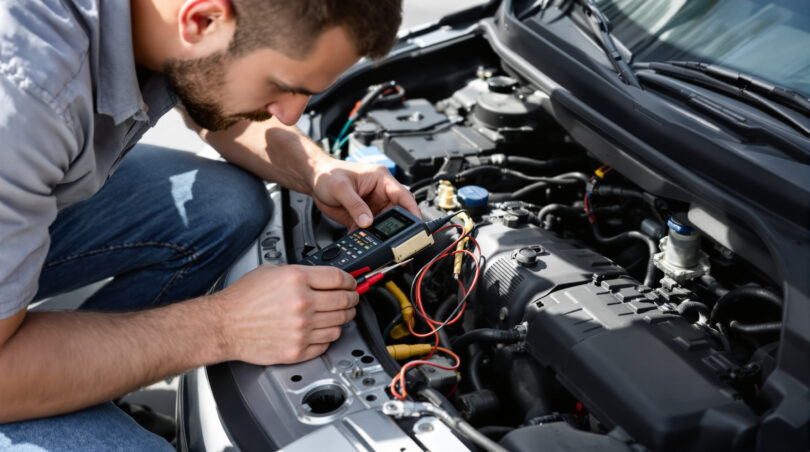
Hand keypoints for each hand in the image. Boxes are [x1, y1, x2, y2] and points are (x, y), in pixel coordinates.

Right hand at [212, 264, 358, 364]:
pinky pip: (326, 343)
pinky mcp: (298, 349)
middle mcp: (302, 304)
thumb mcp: (270, 271)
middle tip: (353, 298)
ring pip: (339, 324)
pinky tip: (324, 330)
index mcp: (297, 280)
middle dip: (353, 299)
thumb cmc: (242, 300)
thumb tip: (319, 276)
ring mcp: (302, 329)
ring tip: (341, 314)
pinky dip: (329, 337)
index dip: (351, 280)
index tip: (352, 283)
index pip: (339, 279)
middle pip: (344, 301)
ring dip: (344, 318)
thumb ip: (298, 272)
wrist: (223, 325)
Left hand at [310, 159, 420, 228]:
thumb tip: (367, 222)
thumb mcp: (341, 188)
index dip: (413, 210)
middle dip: (397, 227)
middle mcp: (381, 192)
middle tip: (396, 239)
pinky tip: (362, 239)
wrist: (314, 179)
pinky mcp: (365, 216)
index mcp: (381, 179)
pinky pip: (372, 229)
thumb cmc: (328, 174)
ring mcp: (373, 205)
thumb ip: (355, 206)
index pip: (403, 195)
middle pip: (398, 213)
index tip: (418, 224)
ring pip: (385, 224)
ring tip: (374, 240)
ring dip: (381, 233)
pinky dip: (368, 236)